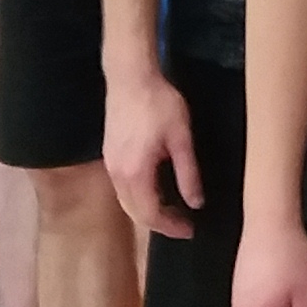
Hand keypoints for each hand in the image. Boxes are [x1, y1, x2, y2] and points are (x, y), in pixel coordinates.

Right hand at [103, 64, 200, 239]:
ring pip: (126, 202)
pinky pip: (122, 188)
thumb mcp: (181, 138)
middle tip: (184, 225)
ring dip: (148, 211)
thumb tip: (196, 202)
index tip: (190, 230)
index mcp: (136, 173)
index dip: (170, 227)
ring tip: (172, 212)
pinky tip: (155, 191)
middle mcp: (118, 174)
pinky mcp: (109, 154)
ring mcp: (110, 164)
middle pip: (135, 213)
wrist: (130, 76)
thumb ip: (188, 173)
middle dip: (159, 224)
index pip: (151, 214)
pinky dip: (138, 197)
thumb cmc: (158, 103)